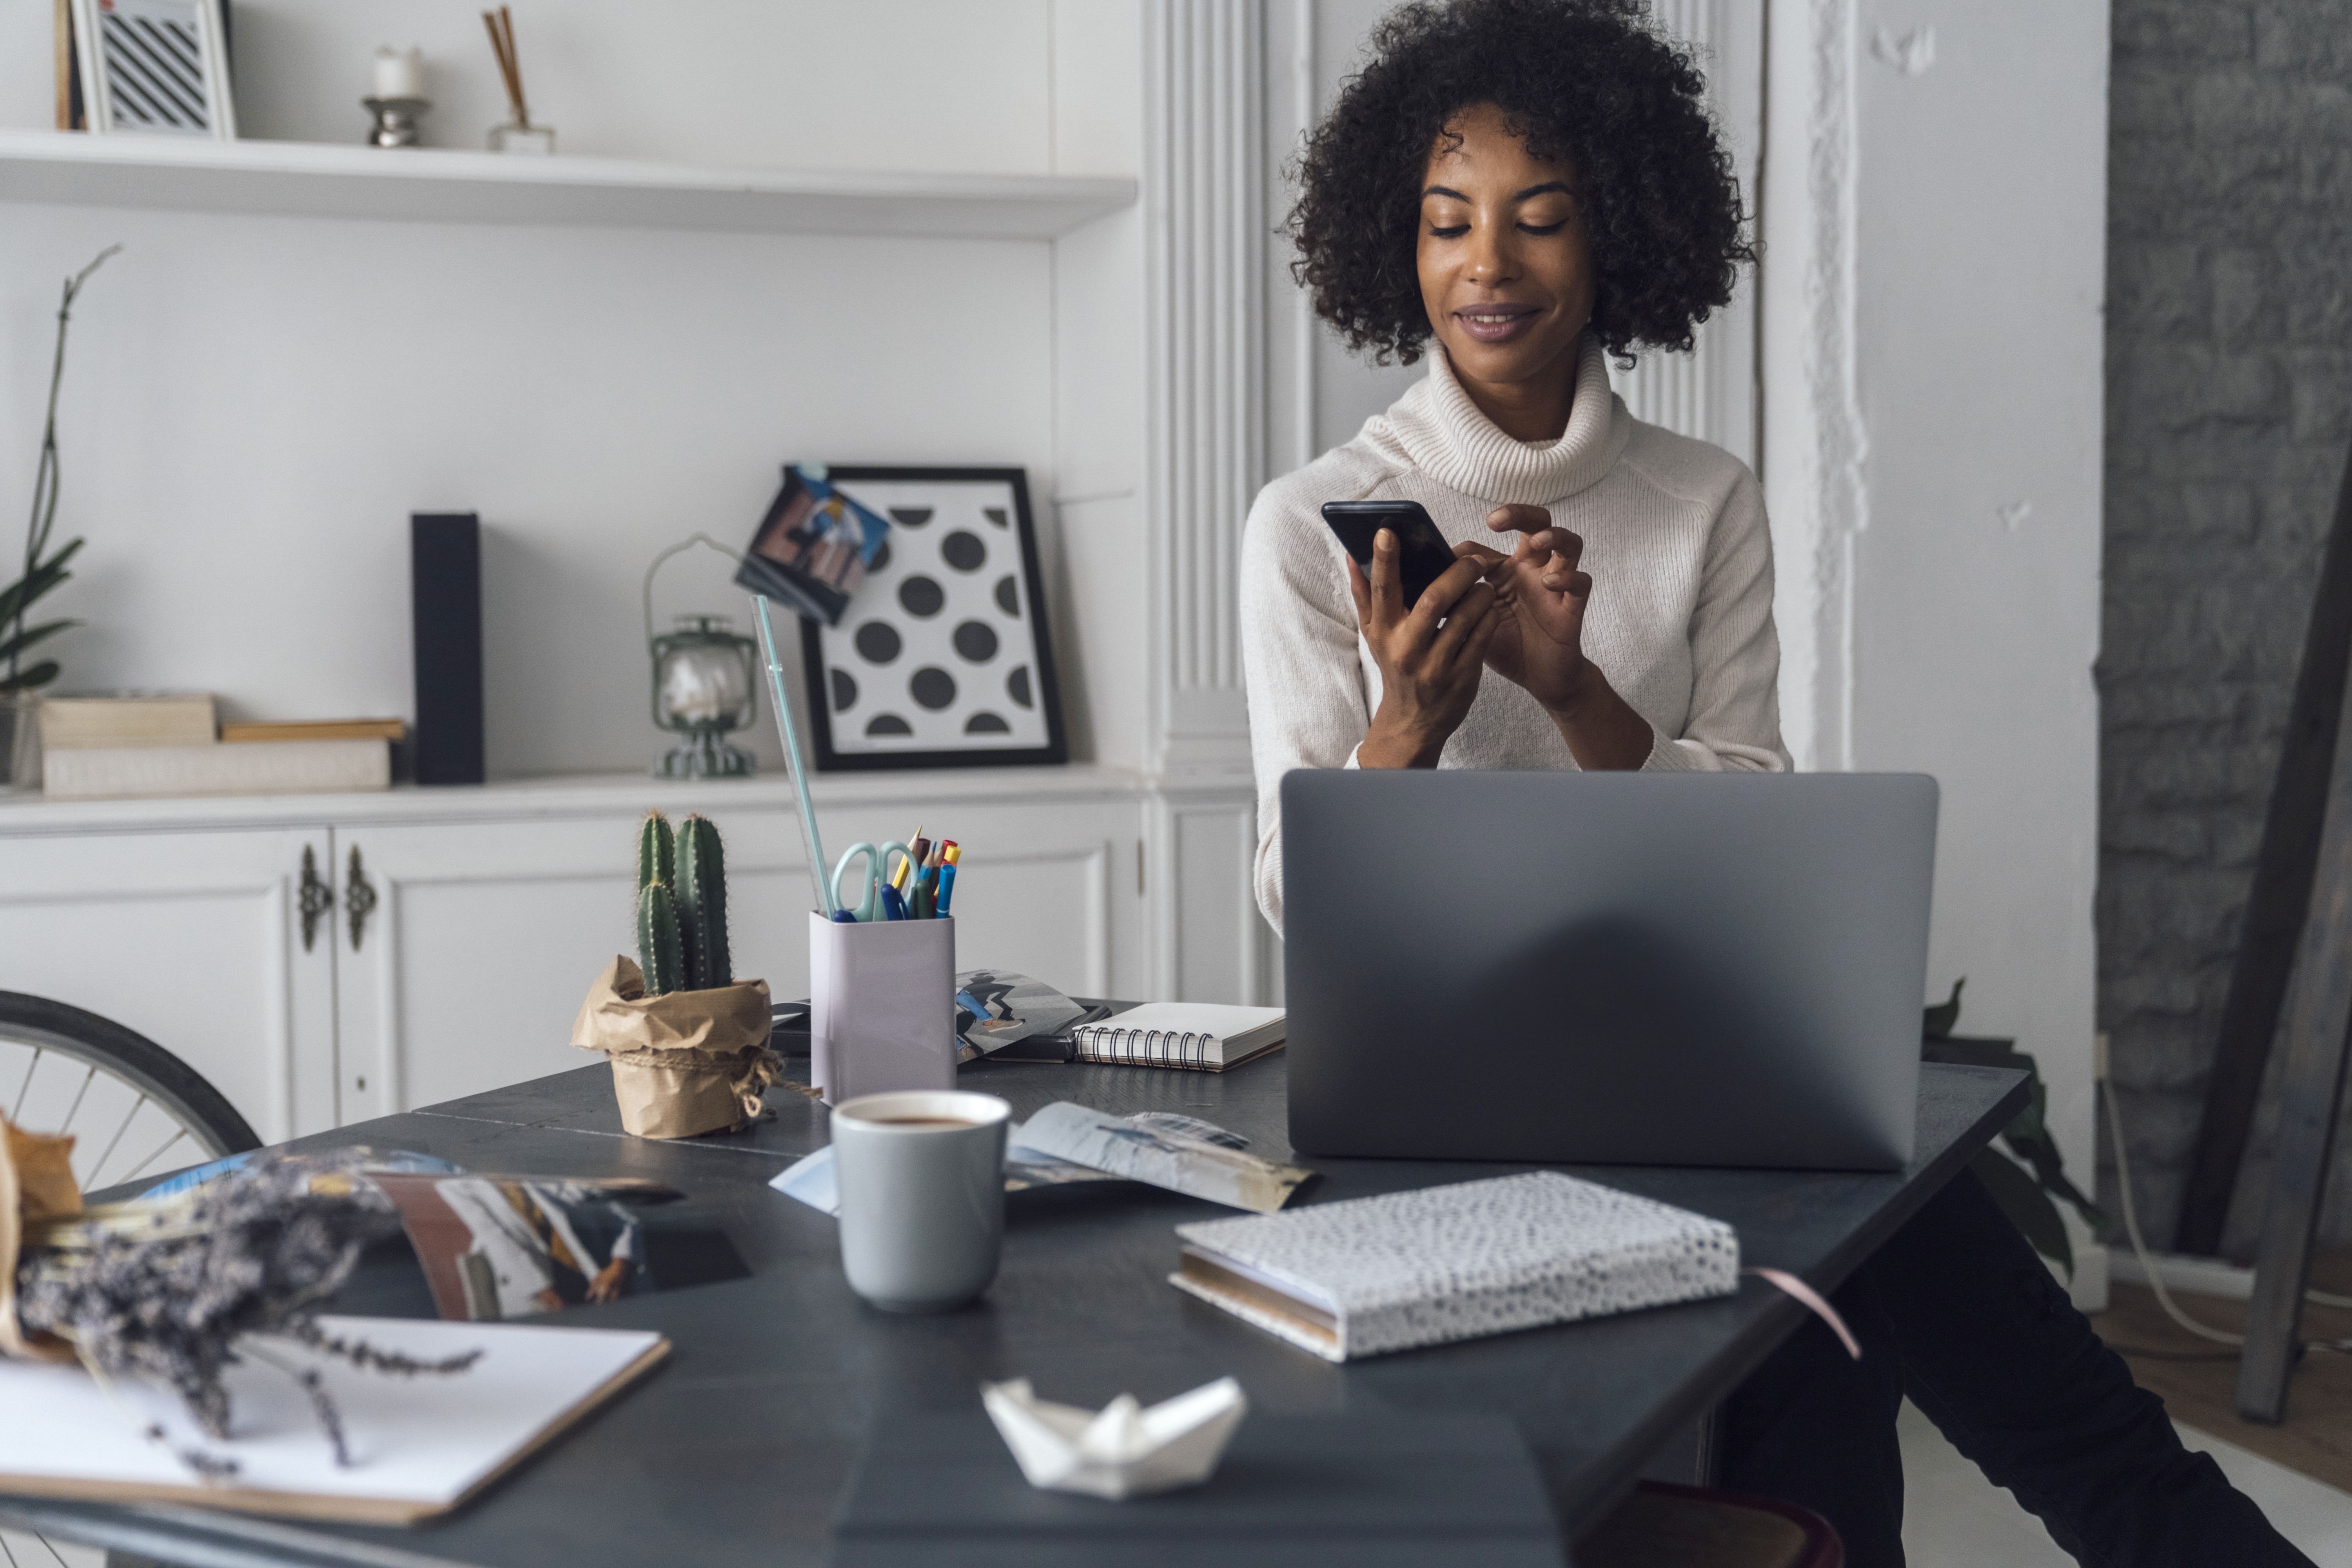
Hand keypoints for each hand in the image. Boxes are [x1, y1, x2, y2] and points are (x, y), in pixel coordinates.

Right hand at [1348, 528, 1499, 767]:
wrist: (1413, 721)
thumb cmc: (1395, 665)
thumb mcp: (1375, 634)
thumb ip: (1364, 594)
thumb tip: (1351, 554)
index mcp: (1383, 631)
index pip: (1382, 590)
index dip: (1384, 560)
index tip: (1388, 531)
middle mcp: (1406, 649)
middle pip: (1432, 600)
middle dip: (1456, 573)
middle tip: (1474, 558)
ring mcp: (1434, 665)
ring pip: (1463, 618)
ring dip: (1479, 592)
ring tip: (1486, 580)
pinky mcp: (1461, 677)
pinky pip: (1481, 638)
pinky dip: (1488, 616)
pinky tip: (1490, 605)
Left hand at [1467, 504, 1594, 714]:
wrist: (1537, 677)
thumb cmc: (1506, 645)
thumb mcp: (1473, 622)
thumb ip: (1454, 601)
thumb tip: (1422, 584)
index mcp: (1505, 571)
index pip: (1487, 545)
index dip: (1468, 550)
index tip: (1448, 559)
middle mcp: (1533, 570)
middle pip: (1538, 524)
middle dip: (1521, 513)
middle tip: (1497, 519)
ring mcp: (1556, 585)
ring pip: (1568, 545)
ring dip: (1554, 536)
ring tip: (1538, 541)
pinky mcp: (1572, 606)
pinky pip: (1581, 583)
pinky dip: (1568, 578)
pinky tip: (1549, 583)